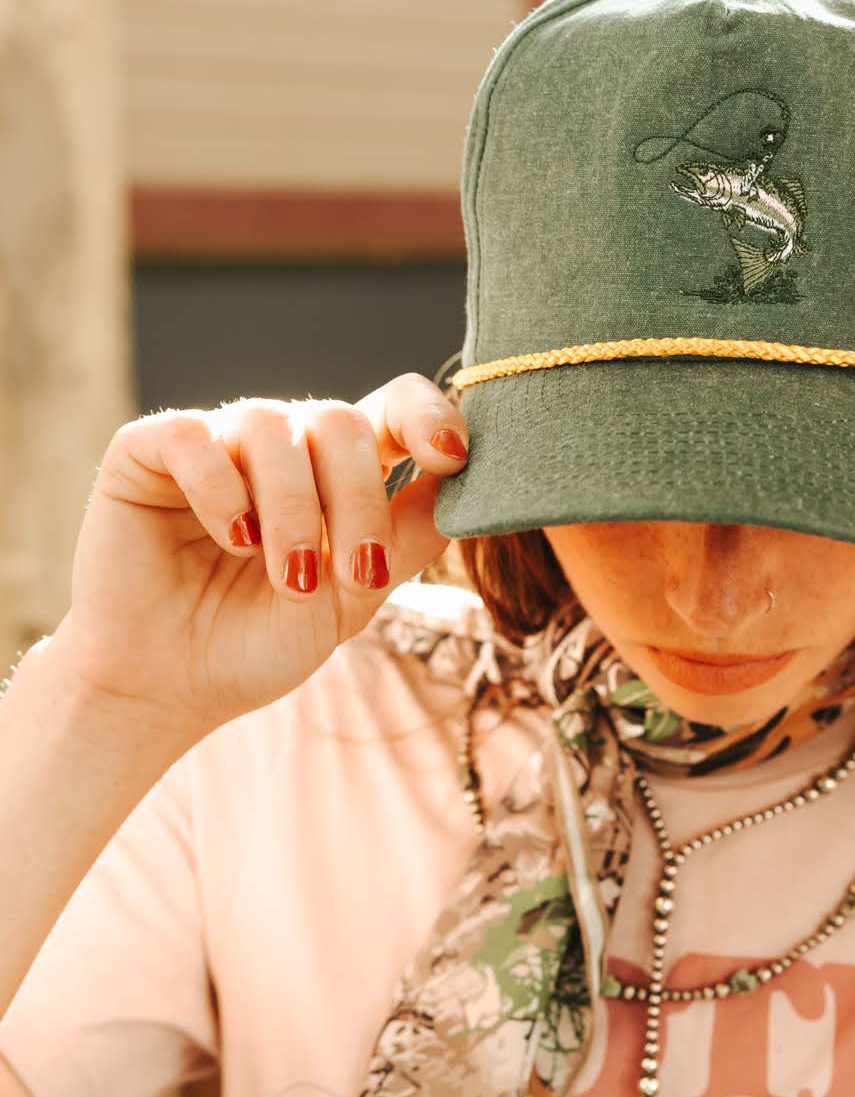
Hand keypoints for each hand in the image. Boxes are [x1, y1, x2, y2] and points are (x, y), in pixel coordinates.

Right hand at [53, 376, 468, 739]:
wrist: (168, 689)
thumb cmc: (258, 641)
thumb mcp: (353, 595)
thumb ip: (407, 536)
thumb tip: (465, 482)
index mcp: (335, 469)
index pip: (391, 407)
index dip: (427, 416)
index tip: (452, 456)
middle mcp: (280, 442)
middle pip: (340, 421)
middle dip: (357, 501)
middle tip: (354, 577)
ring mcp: (214, 440)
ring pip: (272, 428)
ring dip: (293, 510)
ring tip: (289, 579)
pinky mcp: (147, 451)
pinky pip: (194, 438)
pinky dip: (221, 489)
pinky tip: (233, 539)